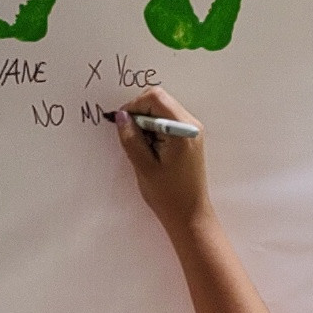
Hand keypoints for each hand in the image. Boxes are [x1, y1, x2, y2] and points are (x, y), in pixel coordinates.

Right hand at [113, 89, 208, 230]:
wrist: (189, 214)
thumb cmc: (168, 195)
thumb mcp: (144, 166)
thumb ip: (131, 138)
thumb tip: (121, 116)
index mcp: (182, 129)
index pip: (155, 98)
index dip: (134, 106)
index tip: (123, 123)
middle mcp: (190, 125)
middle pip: (160, 100)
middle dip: (140, 112)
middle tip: (131, 136)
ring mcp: (191, 130)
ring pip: (162, 109)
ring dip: (146, 122)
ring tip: (142, 147)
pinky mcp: (188, 137)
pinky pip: (167, 121)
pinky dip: (154, 128)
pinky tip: (150, 148)